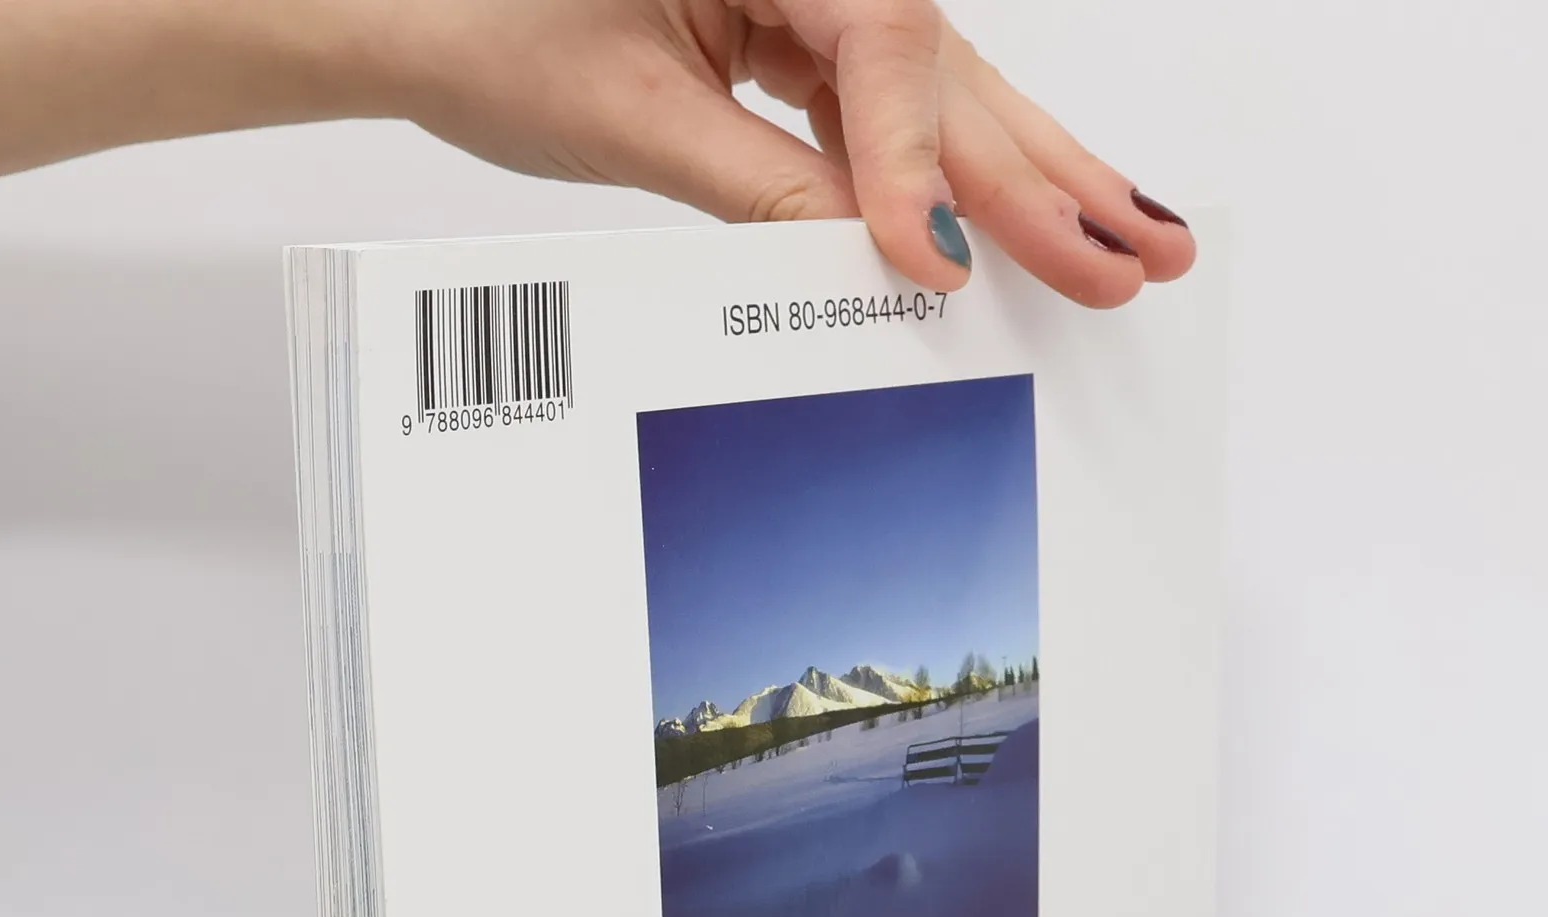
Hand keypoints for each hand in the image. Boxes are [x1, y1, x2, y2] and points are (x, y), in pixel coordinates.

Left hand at [351, 0, 1194, 306]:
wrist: (418, 6)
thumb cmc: (488, 26)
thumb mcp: (631, 115)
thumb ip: (761, 186)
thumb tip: (872, 259)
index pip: (881, 39)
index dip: (916, 159)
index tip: (938, 259)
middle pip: (947, 61)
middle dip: (1037, 173)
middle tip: (1129, 260)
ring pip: (944, 84)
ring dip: (1032, 173)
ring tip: (1126, 243)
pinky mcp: (805, 26)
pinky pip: (897, 101)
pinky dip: (952, 167)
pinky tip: (1027, 216)